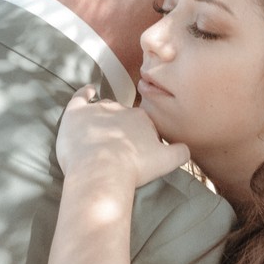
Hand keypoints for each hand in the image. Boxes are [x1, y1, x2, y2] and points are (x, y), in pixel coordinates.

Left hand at [57, 86, 189, 188]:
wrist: (101, 171)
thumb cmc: (134, 168)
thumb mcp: (167, 162)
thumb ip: (180, 153)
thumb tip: (186, 148)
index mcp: (142, 119)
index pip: (143, 125)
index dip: (139, 139)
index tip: (135, 154)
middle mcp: (121, 109)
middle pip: (122, 116)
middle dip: (121, 130)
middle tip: (117, 150)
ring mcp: (98, 110)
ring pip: (103, 108)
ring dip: (104, 118)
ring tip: (101, 135)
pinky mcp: (77, 113)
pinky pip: (80, 97)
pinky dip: (84, 92)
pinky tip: (88, 91)